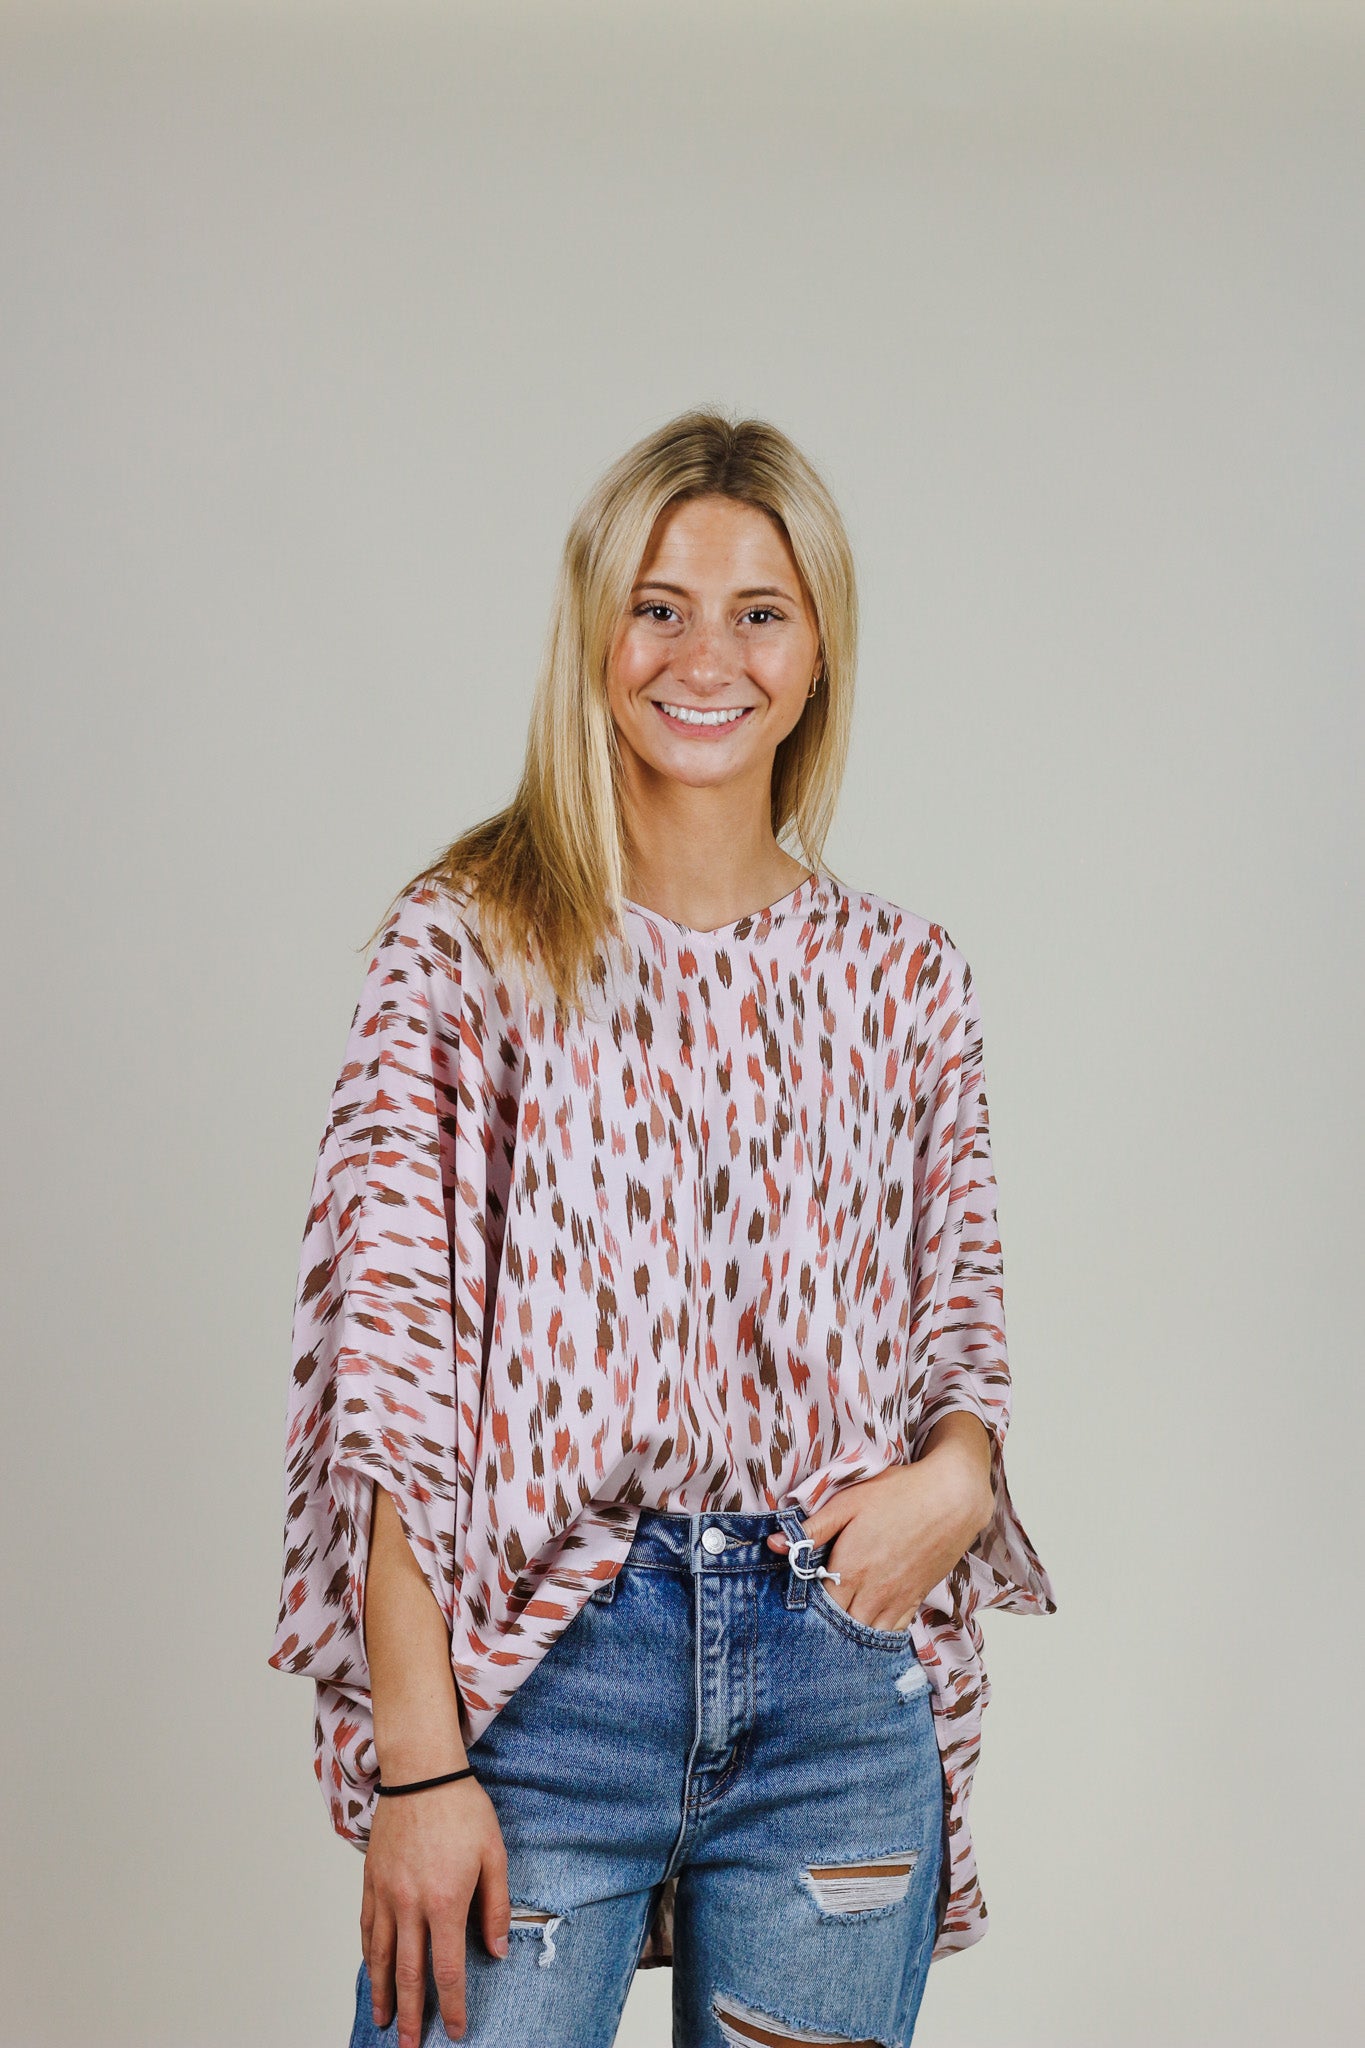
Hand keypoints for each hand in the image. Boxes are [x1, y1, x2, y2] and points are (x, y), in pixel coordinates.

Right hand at [361, 1774, 509, 2046]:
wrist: (421, 1772)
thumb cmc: (462, 1809)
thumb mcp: (494, 1855)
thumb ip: (494, 1906)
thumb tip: (496, 1951)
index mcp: (444, 1901)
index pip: (447, 1970)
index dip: (452, 2006)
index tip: (457, 2030)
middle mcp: (410, 1905)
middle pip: (409, 1974)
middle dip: (413, 2015)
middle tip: (412, 2045)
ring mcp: (386, 1894)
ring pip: (381, 1956)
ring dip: (383, 1993)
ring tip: (385, 2020)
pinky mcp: (372, 1880)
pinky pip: (368, 1927)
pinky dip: (369, 1955)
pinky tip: (372, 1969)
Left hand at [767, 1439, 992, 1631]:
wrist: (952, 1498)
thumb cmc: (898, 1493)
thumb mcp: (848, 1502)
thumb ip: (811, 1529)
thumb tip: (772, 1544)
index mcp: (850, 1570)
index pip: (817, 1608)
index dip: (804, 1610)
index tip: (793, 1607)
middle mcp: (872, 1593)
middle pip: (840, 1628)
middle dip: (824, 1629)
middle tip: (810, 1626)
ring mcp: (896, 1600)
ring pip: (866, 1637)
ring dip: (850, 1638)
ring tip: (834, 1637)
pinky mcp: (916, 1600)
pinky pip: (893, 1633)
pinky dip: (877, 1639)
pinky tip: (866, 1636)